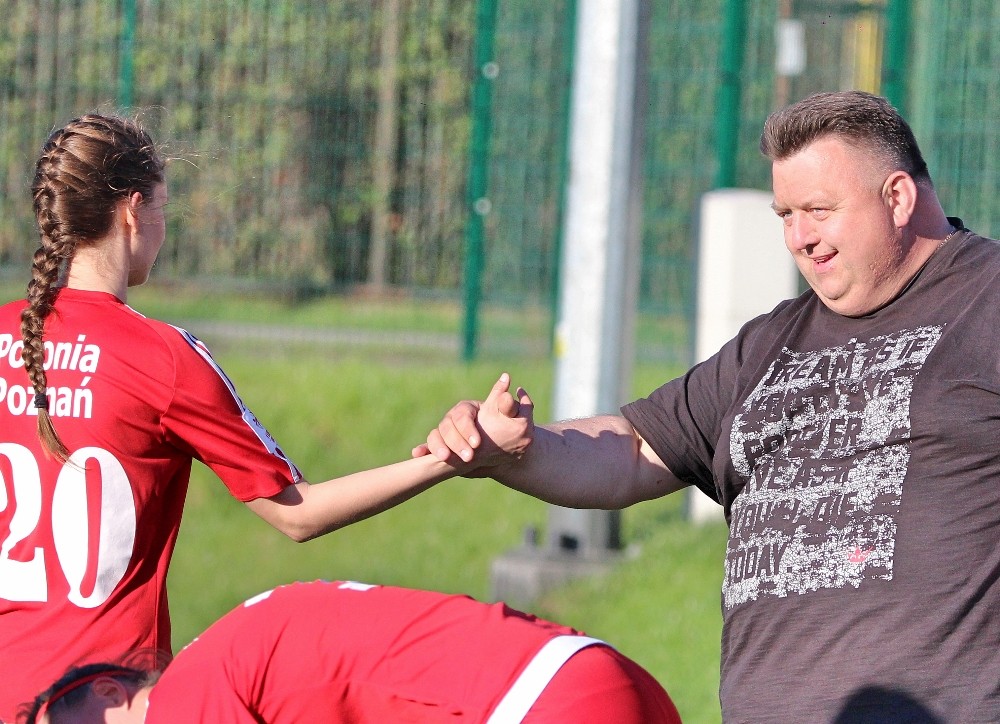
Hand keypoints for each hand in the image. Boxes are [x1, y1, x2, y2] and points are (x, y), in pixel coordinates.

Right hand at [412, 373, 532, 471]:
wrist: (495, 445)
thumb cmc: (501, 427)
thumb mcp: (507, 416)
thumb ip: (506, 404)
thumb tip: (506, 378)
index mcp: (466, 409)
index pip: (463, 416)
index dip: (468, 429)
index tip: (478, 444)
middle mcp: (452, 419)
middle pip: (448, 427)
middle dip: (456, 442)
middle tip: (468, 457)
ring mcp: (445, 432)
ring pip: (436, 435)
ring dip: (439, 447)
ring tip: (446, 458)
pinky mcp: (441, 445)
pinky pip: (428, 446)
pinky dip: (422, 449)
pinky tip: (417, 454)